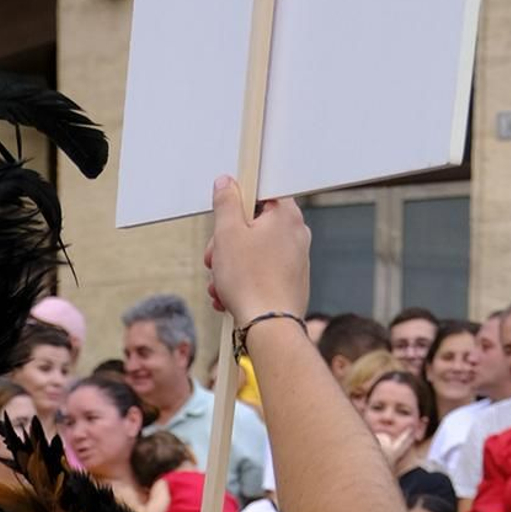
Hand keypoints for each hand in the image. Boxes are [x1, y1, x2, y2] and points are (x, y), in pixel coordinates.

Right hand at [203, 179, 309, 331]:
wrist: (270, 329)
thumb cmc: (250, 281)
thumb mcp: (227, 234)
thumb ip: (226, 203)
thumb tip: (226, 183)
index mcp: (286, 214)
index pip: (260, 192)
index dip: (236, 204)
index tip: (223, 218)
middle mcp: (297, 233)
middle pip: (254, 226)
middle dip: (227, 244)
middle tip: (214, 259)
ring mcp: (296, 260)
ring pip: (255, 253)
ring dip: (230, 268)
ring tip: (219, 286)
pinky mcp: (291, 283)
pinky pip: (262, 274)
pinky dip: (244, 283)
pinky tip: (229, 299)